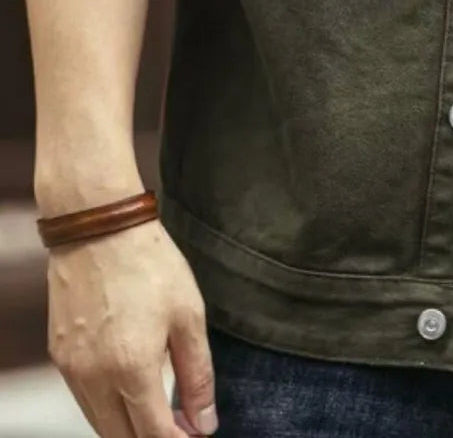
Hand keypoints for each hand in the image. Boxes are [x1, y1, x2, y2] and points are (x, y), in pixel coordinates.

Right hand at [46, 218, 217, 436]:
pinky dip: (107, 405)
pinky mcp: (59, 356)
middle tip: (179, 425)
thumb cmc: (149, 263)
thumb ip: (197, 375)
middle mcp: (94, 378)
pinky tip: (130, 384)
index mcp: (132, 369)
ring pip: (100, 423)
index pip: (153, 436)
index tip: (195, 435)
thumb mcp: (188, 315)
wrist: (99, 226)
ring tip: (158, 407)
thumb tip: (204, 423)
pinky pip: (84, 398)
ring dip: (128, 426)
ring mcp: (71, 370)